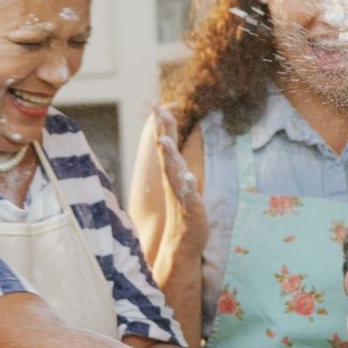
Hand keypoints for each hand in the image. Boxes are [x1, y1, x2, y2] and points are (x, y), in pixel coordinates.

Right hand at [153, 105, 208, 254]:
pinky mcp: (190, 208)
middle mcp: (172, 180)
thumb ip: (178, 164)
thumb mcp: (182, 182)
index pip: (166, 144)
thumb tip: (173, 143)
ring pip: (173, 172)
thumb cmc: (185, 210)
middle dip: (162, 131)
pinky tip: (189, 178)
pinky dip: (188, 187)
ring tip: (164, 142)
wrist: (182, 242)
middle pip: (166, 152)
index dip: (162, 125)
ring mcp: (179, 194)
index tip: (156, 105)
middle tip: (156, 111)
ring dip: (168, 157)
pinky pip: (188, 196)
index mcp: (172, 172)